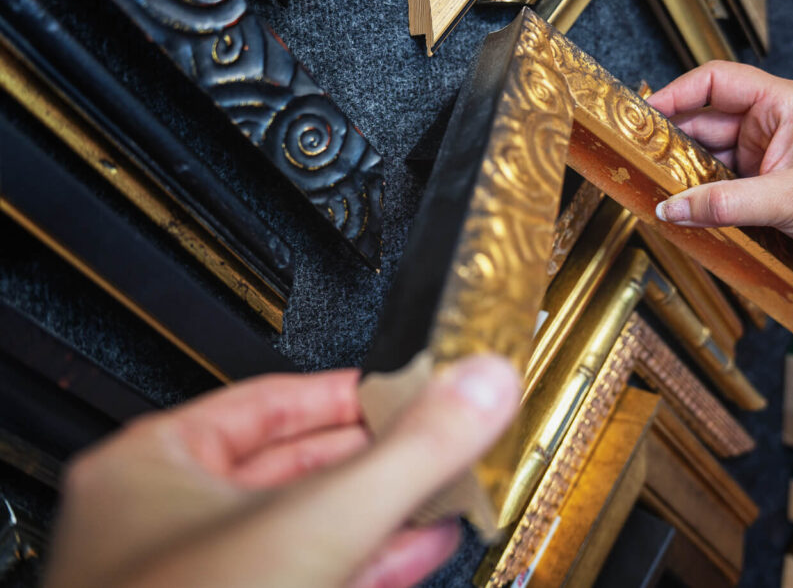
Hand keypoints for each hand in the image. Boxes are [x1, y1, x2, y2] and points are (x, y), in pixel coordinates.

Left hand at [43, 355, 519, 587]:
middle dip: (380, 456)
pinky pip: (314, 573)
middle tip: (436, 436)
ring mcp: (204, 577)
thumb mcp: (322, 521)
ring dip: (385, 510)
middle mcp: (170, 524)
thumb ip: (409, 451)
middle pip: (299, 466)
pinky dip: (371, 560)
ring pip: (311, 527)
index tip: (406, 388)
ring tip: (443, 489)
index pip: (270, 402)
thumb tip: (477, 387)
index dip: (349, 394)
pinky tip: (420, 547)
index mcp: (152, 469)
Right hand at [648, 61, 792, 292]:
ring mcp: (763, 157)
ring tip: (651, 188)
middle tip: (638, 159)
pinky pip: (718, 187)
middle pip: (704, 122)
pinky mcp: (761, 188)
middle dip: (672, 141)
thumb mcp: (790, 198)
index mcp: (782, 104)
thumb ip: (726, 203)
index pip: (717, 82)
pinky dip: (698, 198)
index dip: (676, 93)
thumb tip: (671, 207)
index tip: (643, 114)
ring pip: (708, 158)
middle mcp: (768, 125)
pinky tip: (677, 210)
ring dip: (683, 174)